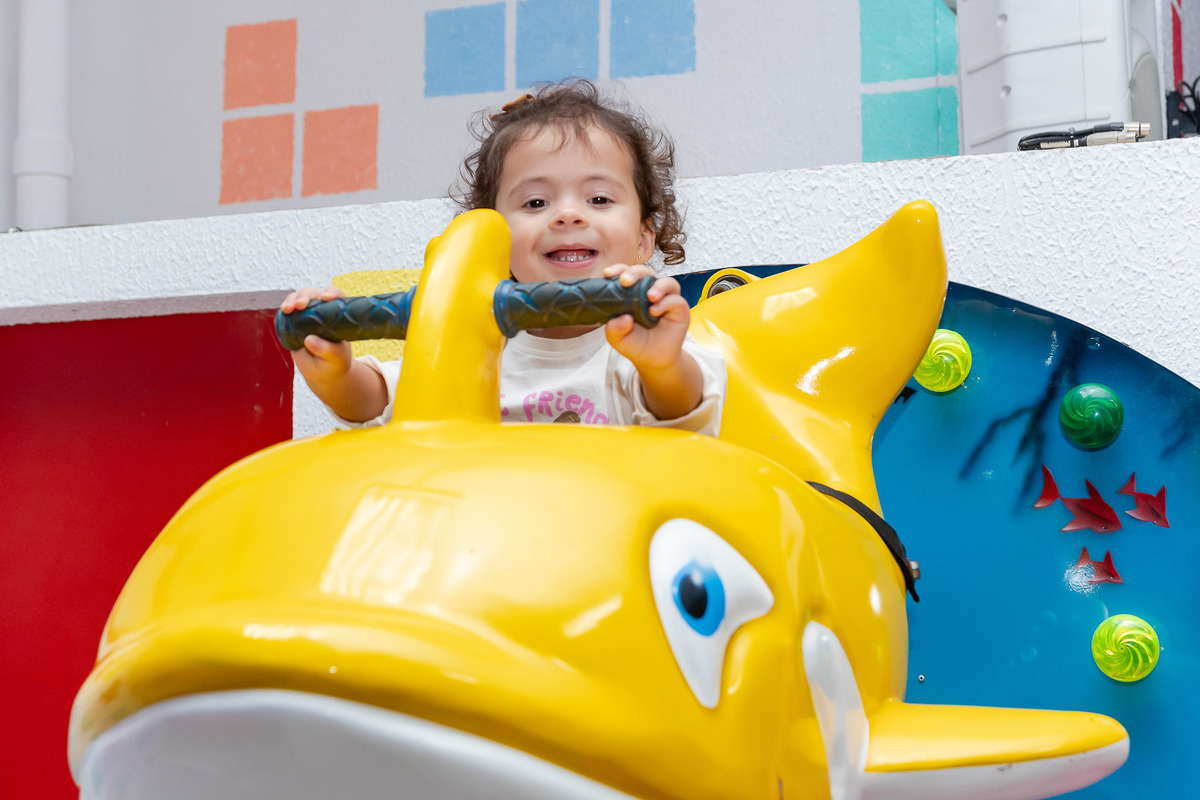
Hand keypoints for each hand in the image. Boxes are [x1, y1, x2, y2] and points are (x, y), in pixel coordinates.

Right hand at [280, 286, 352, 383]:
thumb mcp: (335, 359)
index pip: (337, 297)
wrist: (322, 372)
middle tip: (300, 305)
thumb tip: (309, 340)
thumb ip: (327, 350)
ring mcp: (308, 315)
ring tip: (287, 309)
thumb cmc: (334, 363)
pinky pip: (289, 309)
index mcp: (339, 316)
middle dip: (306, 296)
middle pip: (315, 295)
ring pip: (299, 298)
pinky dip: (285, 307)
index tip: (326, 297)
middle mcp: (323, 311)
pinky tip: (283, 311)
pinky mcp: (294, 321)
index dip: (331, 292)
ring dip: (292, 300)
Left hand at [603, 264, 702, 419]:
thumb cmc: (634, 344)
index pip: (625, 274)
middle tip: (626, 281)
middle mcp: (649, 292)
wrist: (652, 361)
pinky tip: (655, 312)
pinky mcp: (679, 308)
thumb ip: (614, 328)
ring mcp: (665, 299)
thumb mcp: (617, 338)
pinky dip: (666, 303)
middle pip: (645, 272)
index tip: (608, 274)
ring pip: (666, 282)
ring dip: (657, 286)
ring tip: (649, 296)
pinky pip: (675, 299)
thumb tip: (624, 318)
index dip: (618, 270)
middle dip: (635, 273)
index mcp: (631, 293)